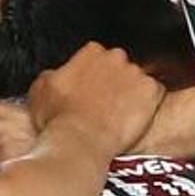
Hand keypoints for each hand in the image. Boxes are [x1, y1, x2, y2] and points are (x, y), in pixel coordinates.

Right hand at [23, 41, 162, 157]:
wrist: (81, 142)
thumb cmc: (60, 120)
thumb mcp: (40, 91)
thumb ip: (53, 75)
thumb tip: (56, 75)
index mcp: (90, 52)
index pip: (96, 55)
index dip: (92, 74)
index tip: (89, 88)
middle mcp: (116, 58)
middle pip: (119, 65)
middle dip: (113, 81)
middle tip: (103, 103)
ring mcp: (136, 74)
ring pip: (137, 80)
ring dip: (130, 94)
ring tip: (117, 115)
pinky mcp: (151, 92)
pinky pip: (154, 94)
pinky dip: (147, 105)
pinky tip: (132, 119)